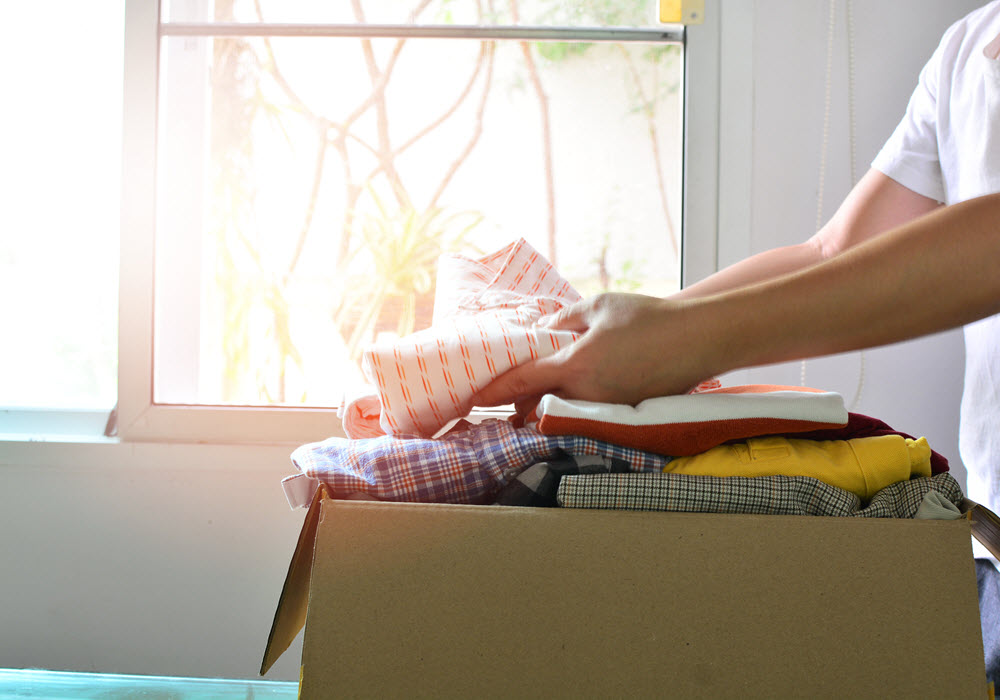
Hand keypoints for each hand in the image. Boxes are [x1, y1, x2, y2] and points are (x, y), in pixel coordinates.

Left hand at [471, 292, 722, 408]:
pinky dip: (573, 407)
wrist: (697, 339)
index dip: (493, 391)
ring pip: (561, 413)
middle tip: (502, 403)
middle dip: (517, 406)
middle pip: (536, 407)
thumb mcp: (599, 306)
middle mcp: (586, 395)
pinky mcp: (623, 415)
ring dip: (544, 408)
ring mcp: (605, 409)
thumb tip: (544, 327)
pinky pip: (586, 414)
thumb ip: (564, 317)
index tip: (472, 398)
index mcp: (575, 365)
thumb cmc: (648, 317)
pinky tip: (571, 397)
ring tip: (530, 404)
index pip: (521, 383)